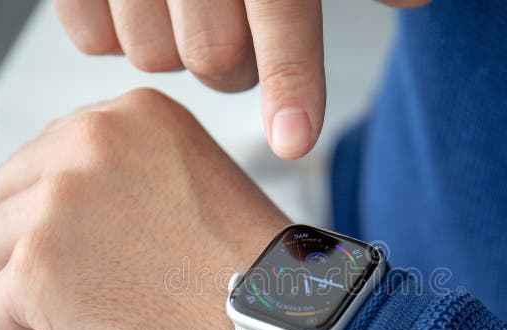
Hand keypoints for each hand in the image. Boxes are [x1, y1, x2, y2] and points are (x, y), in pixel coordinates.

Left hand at [0, 88, 289, 329]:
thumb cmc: (251, 280)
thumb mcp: (193, 186)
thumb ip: (123, 177)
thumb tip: (57, 210)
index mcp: (134, 116)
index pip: (48, 158)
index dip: (73, 216)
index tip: (116, 248)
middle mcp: (91, 141)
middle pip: (10, 198)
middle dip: (45, 246)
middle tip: (108, 283)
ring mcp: (59, 203)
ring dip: (39, 289)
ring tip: (106, 311)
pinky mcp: (39, 269)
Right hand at [53, 0, 430, 158]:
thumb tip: (414, 0)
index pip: (281, 13)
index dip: (290, 83)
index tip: (295, 140)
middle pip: (214, 58)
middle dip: (237, 71)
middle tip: (242, 50)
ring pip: (152, 56)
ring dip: (176, 52)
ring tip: (186, 16)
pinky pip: (92, 39)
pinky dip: (117, 35)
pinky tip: (139, 7)